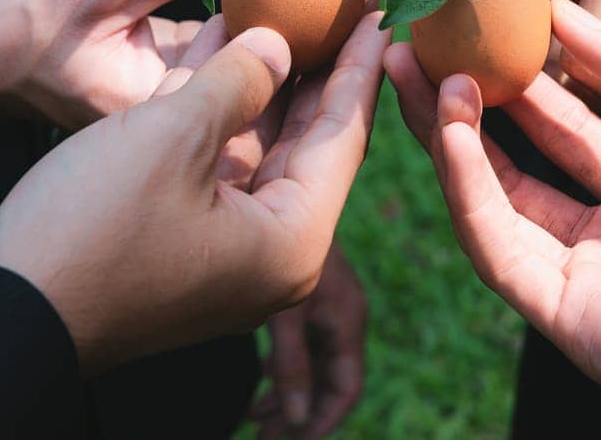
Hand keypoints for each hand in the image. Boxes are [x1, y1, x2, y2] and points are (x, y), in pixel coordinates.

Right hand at [0, 13, 388, 374]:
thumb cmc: (91, 226)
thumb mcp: (173, 134)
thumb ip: (238, 81)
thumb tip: (276, 46)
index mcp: (291, 240)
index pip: (343, 134)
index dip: (360, 63)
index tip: (385, 9)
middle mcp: (269, 253)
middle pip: (307, 139)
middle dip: (320, 66)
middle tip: (346, 0)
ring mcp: (222, 250)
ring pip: (258, 143)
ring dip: (265, 76)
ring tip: (291, 3)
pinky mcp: (179, 240)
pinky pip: (215, 159)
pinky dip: (219, 103)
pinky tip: (226, 39)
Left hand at [252, 245, 366, 438]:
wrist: (287, 186)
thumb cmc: (284, 243)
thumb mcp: (288, 310)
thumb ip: (292, 364)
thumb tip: (296, 417)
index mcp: (347, 321)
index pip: (345, 388)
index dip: (322, 422)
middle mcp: (340, 316)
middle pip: (326, 382)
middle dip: (297, 414)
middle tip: (262, 438)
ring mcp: (323, 307)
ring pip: (310, 365)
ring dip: (285, 395)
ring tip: (253, 417)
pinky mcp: (305, 297)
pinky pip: (299, 346)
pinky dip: (280, 369)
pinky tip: (259, 378)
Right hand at [386, 0, 600, 436]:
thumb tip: (565, 15)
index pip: (567, 130)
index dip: (522, 80)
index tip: (482, 27)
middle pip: (516, 168)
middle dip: (464, 107)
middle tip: (418, 45)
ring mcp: (593, 287)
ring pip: (495, 208)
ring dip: (451, 142)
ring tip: (422, 71)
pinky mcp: (577, 324)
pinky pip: (503, 252)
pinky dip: (469, 190)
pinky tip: (453, 130)